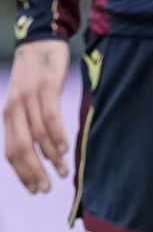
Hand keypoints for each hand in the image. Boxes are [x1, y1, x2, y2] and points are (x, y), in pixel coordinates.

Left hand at [4, 38, 71, 192]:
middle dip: (32, 171)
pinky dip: (56, 136)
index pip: (11, 151)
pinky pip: (49, 117)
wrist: (40, 42)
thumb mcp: (31, 102)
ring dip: (49, 158)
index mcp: (9, 115)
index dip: (22, 173)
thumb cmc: (39, 75)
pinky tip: (64, 149)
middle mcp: (14, 109)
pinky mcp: (45, 88)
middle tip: (45, 188)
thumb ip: (33, 124)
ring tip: (62, 172)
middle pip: (19, 148)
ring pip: (36, 136)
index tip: (35, 189)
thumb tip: (47, 153)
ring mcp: (28, 99)